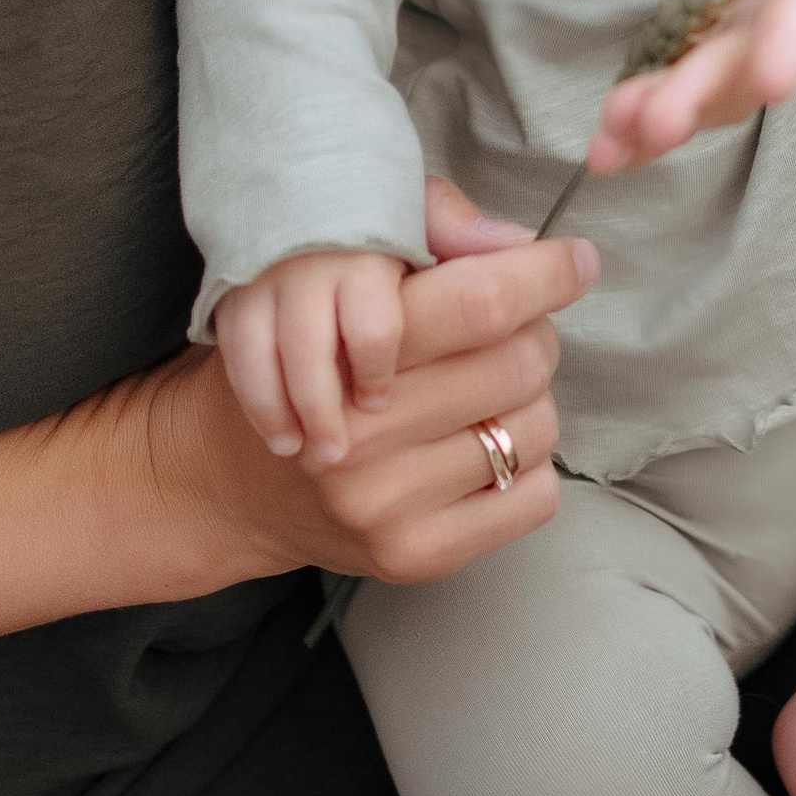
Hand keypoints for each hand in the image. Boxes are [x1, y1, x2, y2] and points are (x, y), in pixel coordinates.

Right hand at [165, 179, 591, 588]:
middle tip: (509, 332)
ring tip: (482, 395)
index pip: (478, 302)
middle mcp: (362, 428)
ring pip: (536, 429)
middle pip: (519, 362)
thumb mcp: (342, 274)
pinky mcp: (412, 556)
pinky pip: (535, 498)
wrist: (223, 476)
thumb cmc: (305, 360)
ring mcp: (386, 501)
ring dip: (527, 402)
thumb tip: (522, 244)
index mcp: (344, 342)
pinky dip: (529, 466)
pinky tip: (480, 448)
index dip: (544, 274)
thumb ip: (430, 238)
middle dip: (532, 334)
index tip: (573, 260)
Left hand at [588, 0, 795, 174]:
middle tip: (664, 122)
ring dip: (674, 108)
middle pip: (762, 38)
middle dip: (716, 82)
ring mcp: (772, 8)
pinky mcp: (736, 20)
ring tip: (614, 143)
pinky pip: (699, 71)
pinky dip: (655, 111)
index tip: (777, 75)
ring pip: (724, 70)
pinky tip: (607, 144)